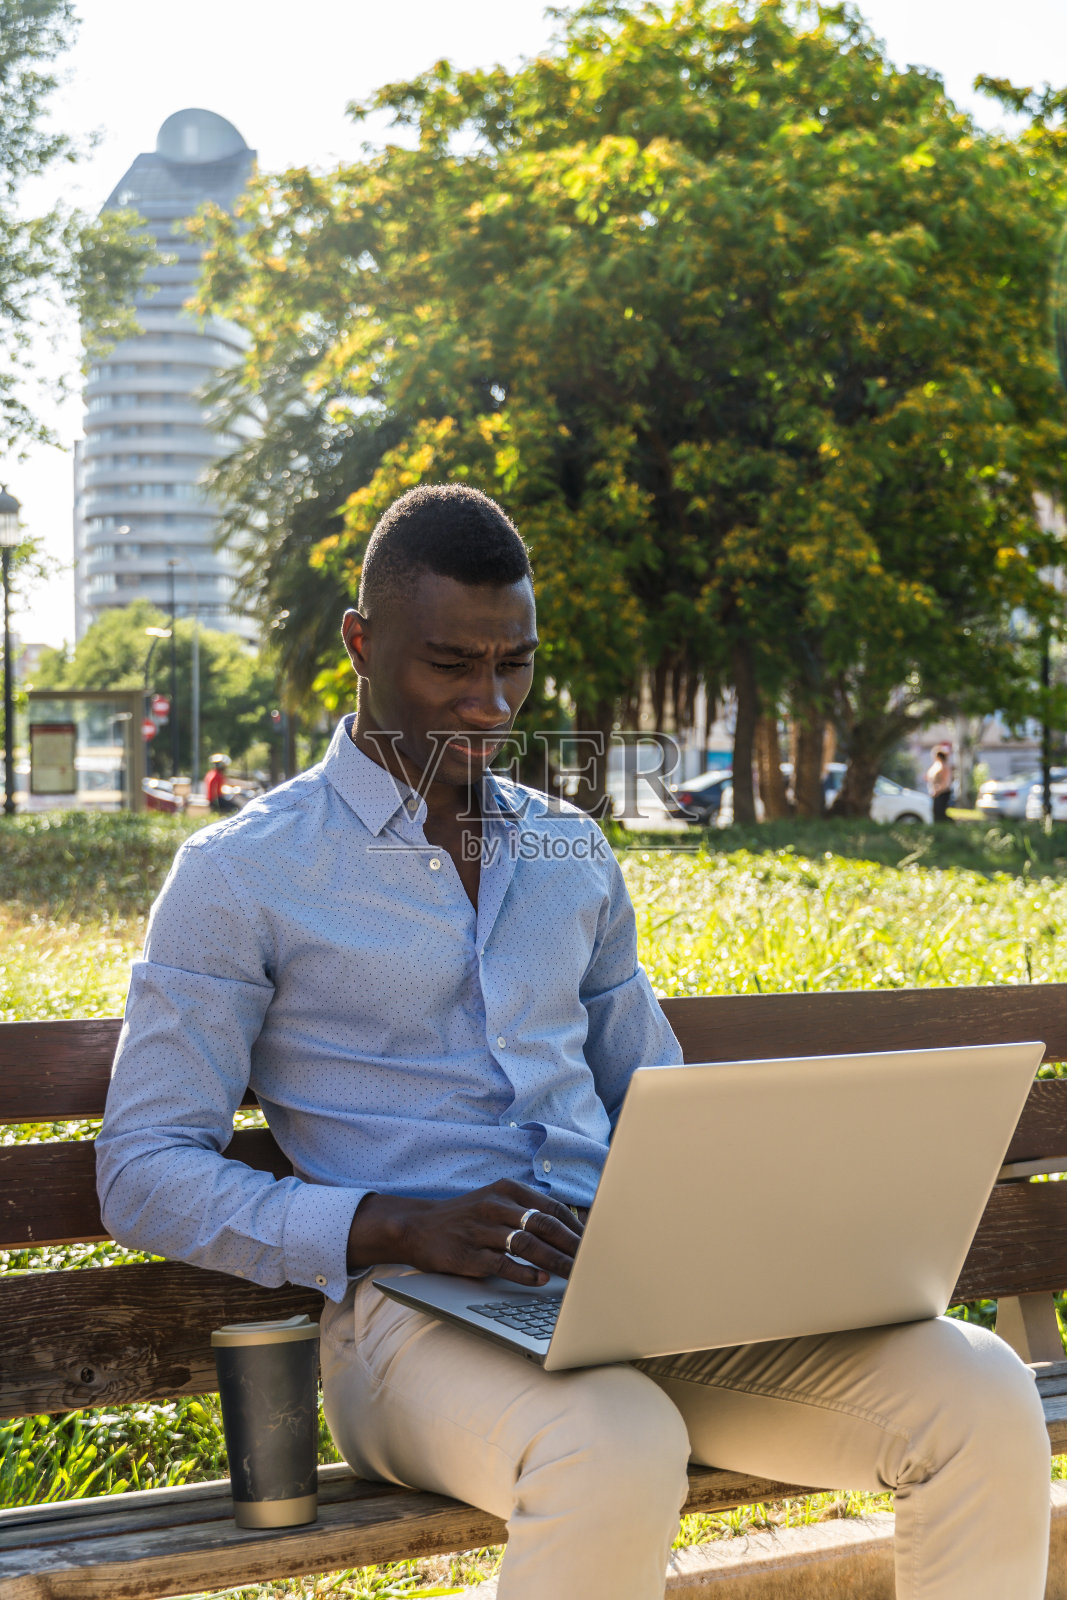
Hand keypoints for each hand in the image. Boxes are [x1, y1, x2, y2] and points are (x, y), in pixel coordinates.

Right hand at [346, 1179, 583, 1286]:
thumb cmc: (466, 1217)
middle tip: (592, 1262)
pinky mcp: (468, 1253)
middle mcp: (495, 1206)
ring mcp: (481, 1229)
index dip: (575, 1227)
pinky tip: (541, 1281)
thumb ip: (526, 1211)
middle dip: (572, 1246)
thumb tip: (569, 1230)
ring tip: (575, 1275)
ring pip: (527, 1245)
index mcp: (506, 1190)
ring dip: (555, 1261)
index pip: (551, 1208)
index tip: (594, 1244)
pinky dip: (525, 1273)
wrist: (419, 1227)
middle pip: (544, 1225)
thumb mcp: (495, 1202)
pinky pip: (503, 1264)